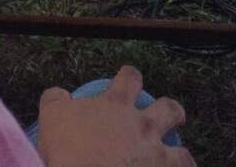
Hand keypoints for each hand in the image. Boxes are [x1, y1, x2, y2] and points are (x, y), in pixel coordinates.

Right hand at [37, 65, 193, 166]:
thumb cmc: (67, 149)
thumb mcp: (52, 116)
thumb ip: (56, 99)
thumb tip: (59, 94)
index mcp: (117, 104)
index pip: (129, 79)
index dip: (130, 76)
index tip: (130, 78)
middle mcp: (143, 126)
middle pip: (169, 110)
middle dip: (173, 112)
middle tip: (172, 117)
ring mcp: (156, 156)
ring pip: (183, 155)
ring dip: (183, 159)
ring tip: (181, 162)